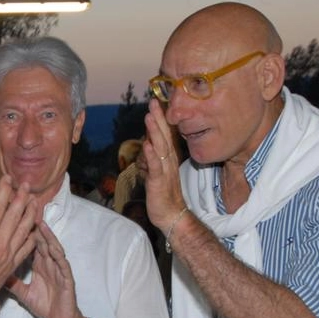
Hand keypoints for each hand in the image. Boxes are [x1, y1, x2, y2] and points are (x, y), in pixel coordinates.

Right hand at [0, 175, 36, 317]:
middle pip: (16, 214)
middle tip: (26, 184)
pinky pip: (28, 245)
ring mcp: (10, 254)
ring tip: (35, 199)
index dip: (4, 190)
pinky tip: (36, 226)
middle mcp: (1, 243)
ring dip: (31, 212)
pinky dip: (33, 233)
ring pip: (26, 228)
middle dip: (22, 196)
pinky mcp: (14, 263)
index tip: (7, 178)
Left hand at [5, 220, 82, 317]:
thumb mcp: (23, 293)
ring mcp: (58, 269)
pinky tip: (53, 246)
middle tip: (28, 210)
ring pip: (52, 248)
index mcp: (39, 264)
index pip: (31, 243)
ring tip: (40, 222)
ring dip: (47, 235)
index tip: (15, 218)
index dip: (24, 230)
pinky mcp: (66, 277)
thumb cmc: (44, 305)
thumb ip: (13, 282)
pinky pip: (62, 263)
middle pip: (42, 240)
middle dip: (35, 225)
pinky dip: (57, 254)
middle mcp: (49, 263)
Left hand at [142, 99, 186, 231]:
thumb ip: (152, 159)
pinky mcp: (159, 182)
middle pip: (164, 136)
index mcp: (168, 158)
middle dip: (158, 118)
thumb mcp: (156, 173)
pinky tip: (148, 145)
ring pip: (161, 147)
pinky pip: (156, 166)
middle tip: (153, 102)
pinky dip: (152, 155)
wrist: (172, 215)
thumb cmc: (163, 195)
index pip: (165, 135)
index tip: (155, 103)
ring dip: (155, 132)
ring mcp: (165, 171)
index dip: (160, 119)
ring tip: (149, 116)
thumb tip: (147, 147)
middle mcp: (169, 161)